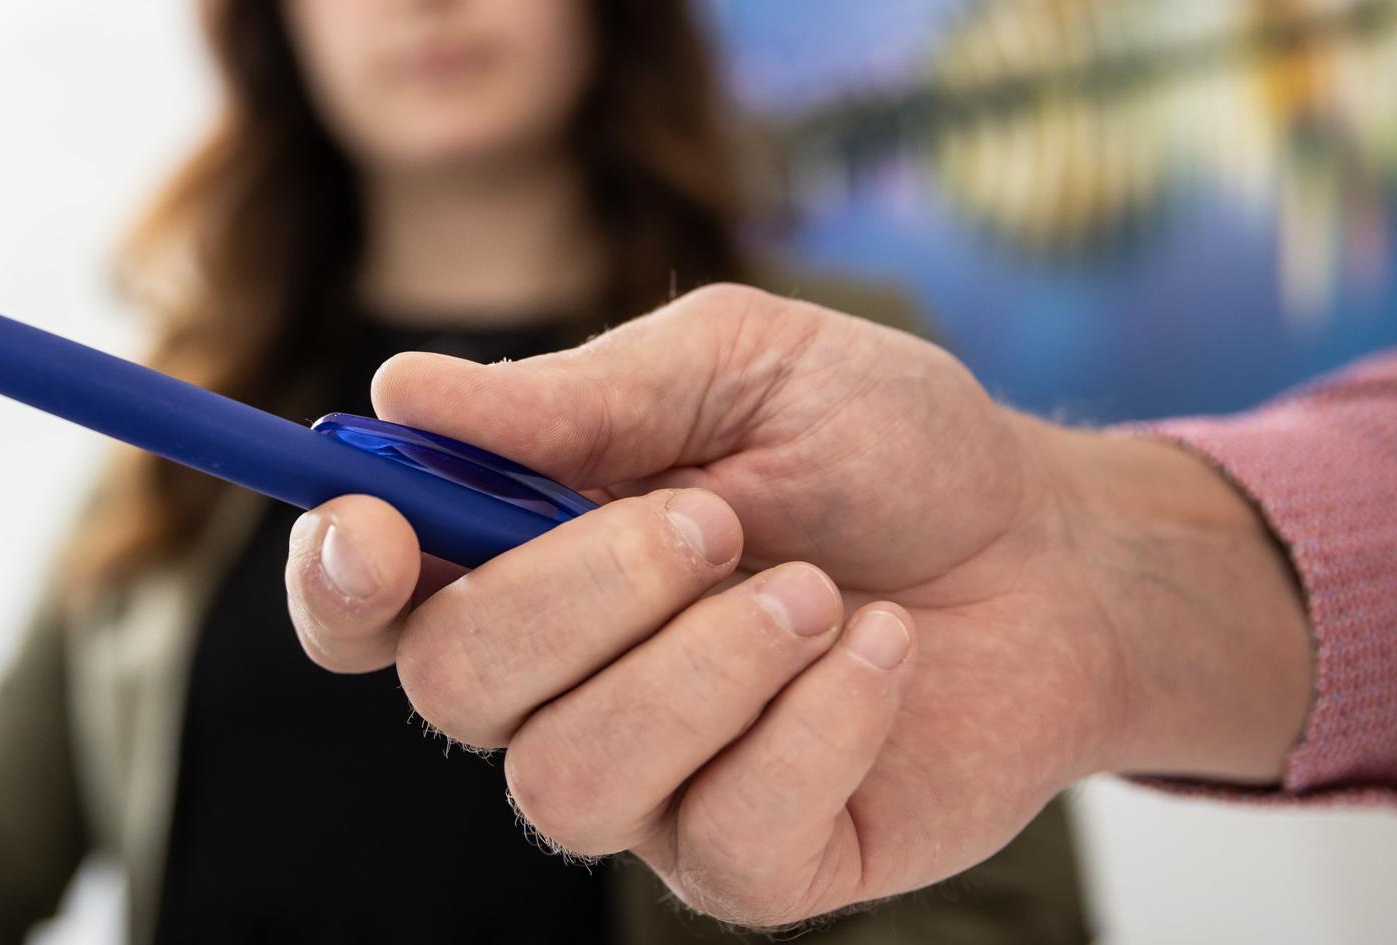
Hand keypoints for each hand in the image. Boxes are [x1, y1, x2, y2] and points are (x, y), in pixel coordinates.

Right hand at [283, 285, 1312, 926]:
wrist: (1058, 553)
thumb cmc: (885, 447)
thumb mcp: (743, 365)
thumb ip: (577, 395)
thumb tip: (403, 389)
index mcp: (520, 555)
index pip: (366, 604)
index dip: (338, 579)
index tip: (380, 528)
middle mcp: (556, 684)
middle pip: (452, 684)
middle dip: (582, 591)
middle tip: (718, 522)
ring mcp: (648, 786)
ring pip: (566, 780)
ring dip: (701, 669)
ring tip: (811, 595)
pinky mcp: (751, 864)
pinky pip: (717, 838)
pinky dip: (815, 726)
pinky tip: (879, 655)